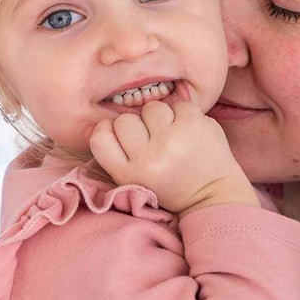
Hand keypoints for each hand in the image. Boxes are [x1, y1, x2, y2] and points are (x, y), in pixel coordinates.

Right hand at [89, 99, 258, 214]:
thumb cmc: (170, 185)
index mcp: (128, 174)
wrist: (212, 194)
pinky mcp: (193, 125)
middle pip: (124, 120)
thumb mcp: (134, 179)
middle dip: (138, 127)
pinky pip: (177, 104)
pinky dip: (183, 115)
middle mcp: (148, 158)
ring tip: (173, 136)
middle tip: (155, 143)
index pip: (99, 137)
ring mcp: (172, 140)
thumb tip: (87, 127)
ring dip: (161, 119)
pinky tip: (188, 132)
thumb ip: (111, 154)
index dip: (108, 132)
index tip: (125, 140)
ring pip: (151, 108)